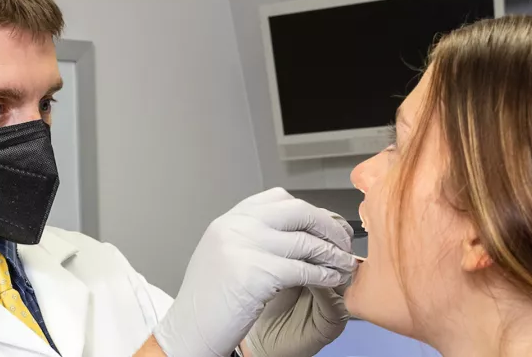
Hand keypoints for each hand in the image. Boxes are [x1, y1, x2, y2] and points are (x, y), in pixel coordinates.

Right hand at [153, 188, 355, 356]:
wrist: (187, 332)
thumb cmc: (207, 303)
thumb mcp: (224, 254)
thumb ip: (252, 236)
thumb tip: (296, 231)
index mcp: (229, 220)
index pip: (279, 198)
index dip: (309, 210)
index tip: (324, 224)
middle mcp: (236, 227)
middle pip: (298, 211)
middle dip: (328, 226)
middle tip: (343, 241)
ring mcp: (244, 247)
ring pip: (305, 241)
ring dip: (332, 254)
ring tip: (344, 264)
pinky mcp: (256, 274)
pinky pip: (303, 269)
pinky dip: (324, 275)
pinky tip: (332, 280)